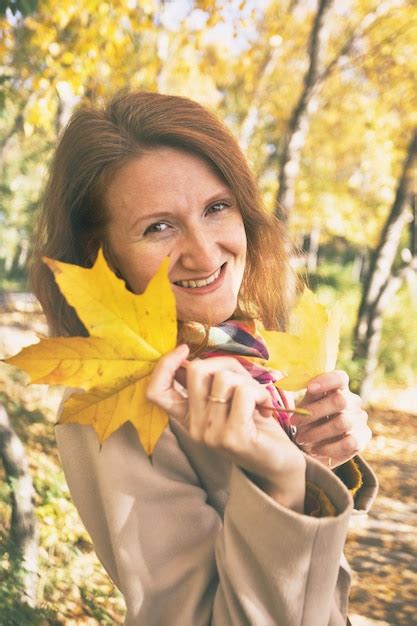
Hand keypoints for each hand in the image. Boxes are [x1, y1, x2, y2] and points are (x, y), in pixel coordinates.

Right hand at [146, 344, 305, 511]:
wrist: (279, 463)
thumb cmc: (256, 425)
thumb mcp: (228, 400)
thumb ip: (212, 381)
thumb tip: (196, 356)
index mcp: (189, 418)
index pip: (156, 392)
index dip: (165, 365)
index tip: (184, 350)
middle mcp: (194, 428)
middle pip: (197, 371)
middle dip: (227, 365)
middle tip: (245, 382)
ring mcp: (211, 434)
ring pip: (224, 378)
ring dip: (249, 382)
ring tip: (258, 400)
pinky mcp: (233, 437)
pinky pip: (243, 392)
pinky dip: (260, 393)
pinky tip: (265, 409)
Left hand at [293, 370, 371, 468]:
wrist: (317, 446)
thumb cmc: (310, 421)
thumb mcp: (306, 407)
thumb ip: (309, 397)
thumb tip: (303, 385)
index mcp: (339, 389)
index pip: (340, 378)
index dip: (327, 381)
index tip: (310, 388)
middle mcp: (353, 401)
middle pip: (340, 401)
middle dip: (314, 412)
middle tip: (294, 422)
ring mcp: (359, 419)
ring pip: (342, 423)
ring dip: (317, 433)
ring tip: (301, 439)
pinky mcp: (362, 438)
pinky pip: (348, 443)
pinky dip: (328, 448)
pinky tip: (315, 450)